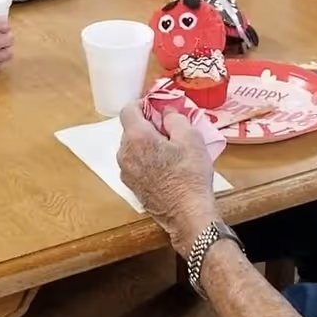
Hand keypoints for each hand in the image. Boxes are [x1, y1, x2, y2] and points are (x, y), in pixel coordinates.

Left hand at [117, 102, 215, 252]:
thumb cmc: (191, 174)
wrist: (188, 214)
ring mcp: (126, 172)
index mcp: (137, 138)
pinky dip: (145, 158)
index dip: (140, 103)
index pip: (128, 110)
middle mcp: (125, 154)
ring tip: (167, 147)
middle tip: (167, 126)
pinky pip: (134, 163)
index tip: (155, 104)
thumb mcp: (191, 137)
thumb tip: (166, 112)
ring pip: (131, 147)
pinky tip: (164, 165)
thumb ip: (175, 118)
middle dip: (146, 124)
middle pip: (129, 129)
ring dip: (145, 142)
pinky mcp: (132, 186)